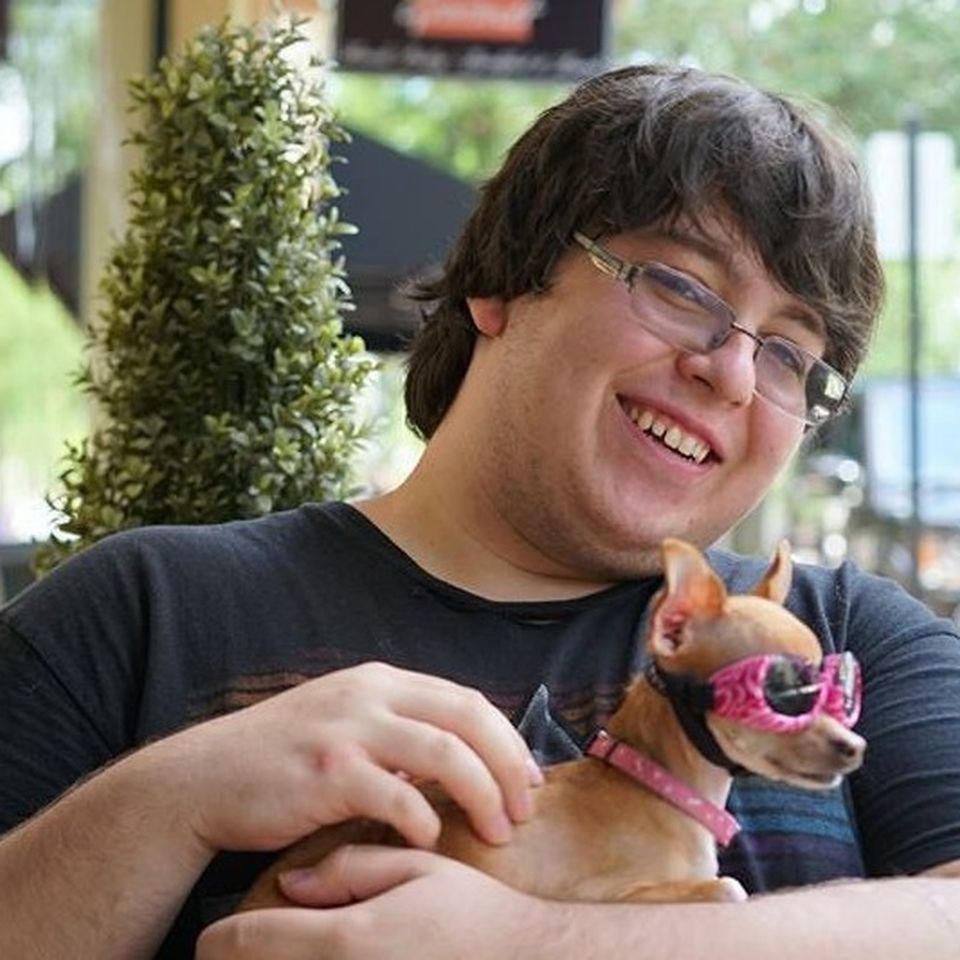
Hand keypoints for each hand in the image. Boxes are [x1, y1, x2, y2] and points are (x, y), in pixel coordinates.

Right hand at [154, 661, 540, 853]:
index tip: (527, 777)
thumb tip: (455, 757)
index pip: (466, 699)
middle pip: (469, 718)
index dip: (507, 738)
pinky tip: (429, 841)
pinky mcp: (328, 771)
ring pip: (446, 753)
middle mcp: (371, 694)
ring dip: (482, 795)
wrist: (203, 778)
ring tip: (497, 831)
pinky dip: (425, 821)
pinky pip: (399, 796)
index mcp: (381, 680)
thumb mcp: (344, 722)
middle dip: (509, 764)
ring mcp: (349, 728)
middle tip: (525, 808)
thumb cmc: (281, 759)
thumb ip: (396, 729)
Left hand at [196, 846, 552, 959]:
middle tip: (234, 953)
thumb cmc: (474, 916)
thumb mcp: (418, 871)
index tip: (210, 937)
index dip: (222, 940)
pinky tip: (327, 959)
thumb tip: (293, 882)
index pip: (252, 944)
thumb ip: (352, 870)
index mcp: (347, 939)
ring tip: (274, 955)